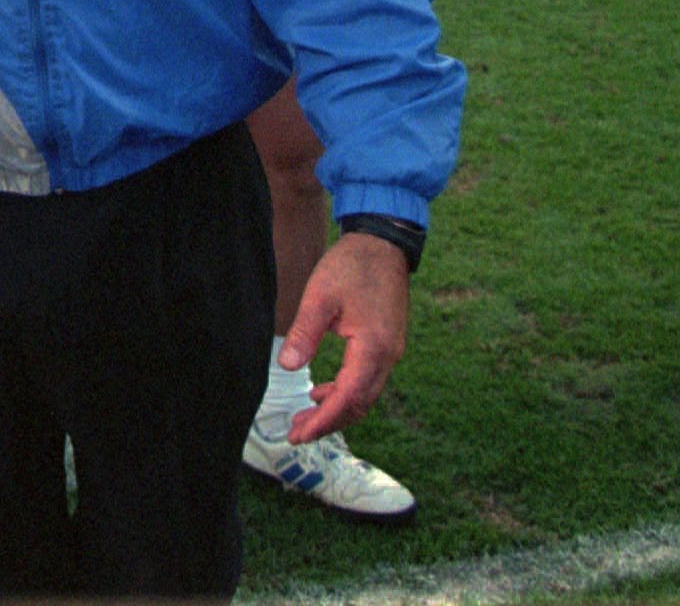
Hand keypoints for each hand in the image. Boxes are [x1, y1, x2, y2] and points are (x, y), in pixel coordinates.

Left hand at [278, 231, 408, 443]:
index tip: (299, 434)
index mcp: (374, 348)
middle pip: (359, 404)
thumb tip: (287, 367)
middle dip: (329, 422)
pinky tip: (322, 392)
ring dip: (336, 409)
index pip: (348, 398)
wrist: (382, 245)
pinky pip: (367, 379)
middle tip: (297, 433)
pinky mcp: (387, 344)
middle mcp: (388, 356)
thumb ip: (304, 332)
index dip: (324, 420)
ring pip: (364, 394)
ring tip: (304, 417)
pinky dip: (345, 391)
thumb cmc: (351, 266)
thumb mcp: (320, 297)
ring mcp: (391, 351)